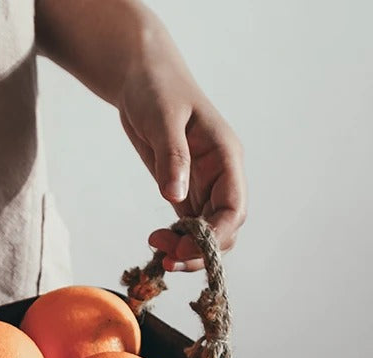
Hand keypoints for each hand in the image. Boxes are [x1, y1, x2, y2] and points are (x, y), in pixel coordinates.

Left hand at [116, 34, 246, 270]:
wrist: (142, 80)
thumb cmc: (157, 90)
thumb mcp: (163, 119)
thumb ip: (172, 157)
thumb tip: (175, 197)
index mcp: (226, 158)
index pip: (234, 210)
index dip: (214, 237)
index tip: (185, 251)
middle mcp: (220, 176)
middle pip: (223, 229)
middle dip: (199, 251)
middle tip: (165, 258)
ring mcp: (203, 186)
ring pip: (206, 233)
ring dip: (186, 249)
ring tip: (156, 248)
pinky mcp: (184, 190)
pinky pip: (188, 227)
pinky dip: (176, 241)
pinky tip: (156, 241)